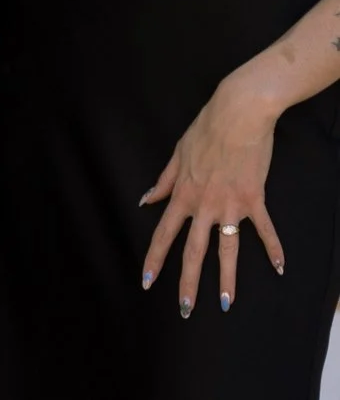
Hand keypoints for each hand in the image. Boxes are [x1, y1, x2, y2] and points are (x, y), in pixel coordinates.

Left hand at [139, 69, 286, 316]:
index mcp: (183, 195)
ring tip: (225, 305)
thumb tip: (147, 200)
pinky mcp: (254, 200)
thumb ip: (164, 182)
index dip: (154, 259)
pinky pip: (264, 230)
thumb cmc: (204, 131)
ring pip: (227, 250)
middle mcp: (204, 206)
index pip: (163, 234)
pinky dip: (274, 249)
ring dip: (226, 279)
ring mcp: (230, 206)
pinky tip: (280, 268)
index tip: (147, 281)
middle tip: (185, 310)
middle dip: (187, 283)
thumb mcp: (176, 155)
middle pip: (193, 251)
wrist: (237, 115)